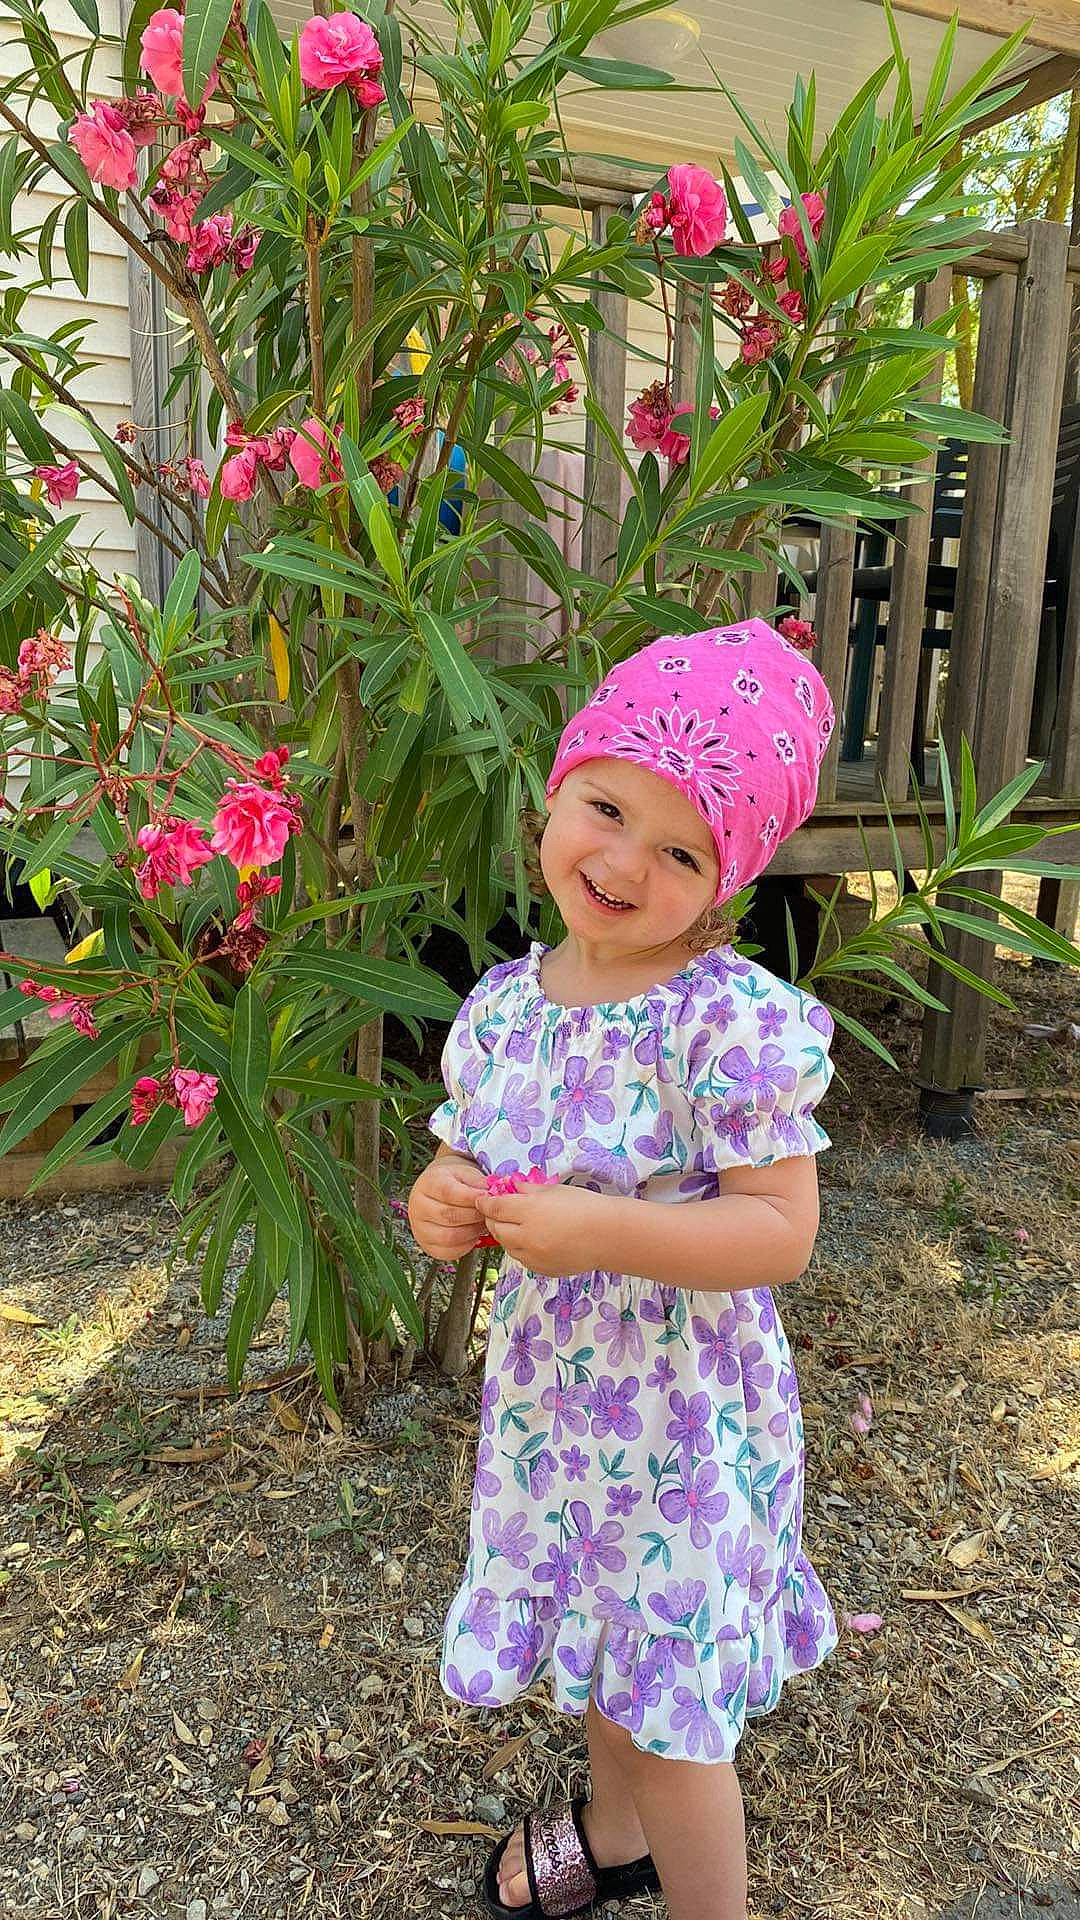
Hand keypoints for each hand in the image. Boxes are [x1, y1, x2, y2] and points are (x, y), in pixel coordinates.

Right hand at [407, 1152, 489, 1261]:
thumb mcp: (466, 1175)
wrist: (440, 1194)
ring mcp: (420, 1228)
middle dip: (474, 1216)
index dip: (470, 1197)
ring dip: (472, 1232)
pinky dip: (466, 1245)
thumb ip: (479, 1184)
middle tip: (488, 1213)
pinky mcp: (428, 1246)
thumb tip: (493, 1197)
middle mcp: (418, 1206)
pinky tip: (472, 1234)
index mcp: (428, 1183)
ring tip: (481, 1223)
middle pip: (449, 1216)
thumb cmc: (456, 1184)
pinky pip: (449, 1252)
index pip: (448, 1192)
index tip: (486, 1198)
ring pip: (449, 1237)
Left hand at [475, 1179, 610, 1276]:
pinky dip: (520, 1248)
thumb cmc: (584, 1206)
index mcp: (529, 1211)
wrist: (609, 1235)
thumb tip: (508, 1187)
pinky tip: (533, 1240)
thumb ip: (527, 1189)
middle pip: (496, 1228)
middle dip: (494, 1219)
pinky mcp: (541, 1269)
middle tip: (498, 1211)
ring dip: (506, 1235)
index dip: (486, 1202)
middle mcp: (527, 1236)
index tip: (483, 1199)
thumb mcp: (553, 1190)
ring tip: (517, 1225)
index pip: (495, 1207)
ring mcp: (533, 1256)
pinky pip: (521, 1258)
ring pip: (506, 1246)